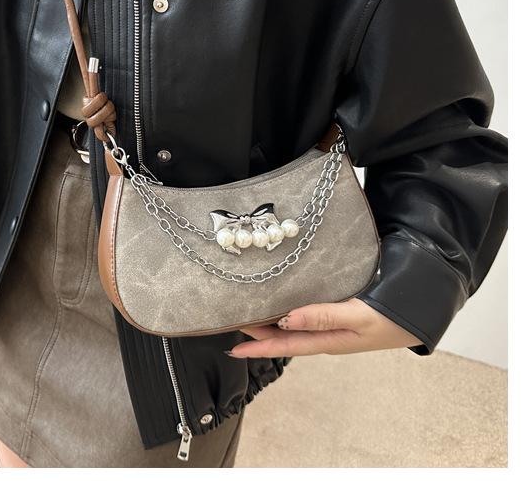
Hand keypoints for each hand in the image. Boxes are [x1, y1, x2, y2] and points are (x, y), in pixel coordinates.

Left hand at [227, 298, 423, 357]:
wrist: (419, 313)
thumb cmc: (391, 318)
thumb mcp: (358, 318)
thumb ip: (322, 318)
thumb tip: (285, 320)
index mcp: (327, 341)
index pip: (284, 345)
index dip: (257, 346)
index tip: (232, 346)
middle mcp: (324, 335)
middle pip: (283, 336)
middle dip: (256, 333)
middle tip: (231, 322)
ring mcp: (330, 326)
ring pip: (292, 326)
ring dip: (270, 322)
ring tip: (248, 314)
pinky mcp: (336, 314)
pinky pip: (305, 315)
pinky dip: (288, 311)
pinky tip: (281, 303)